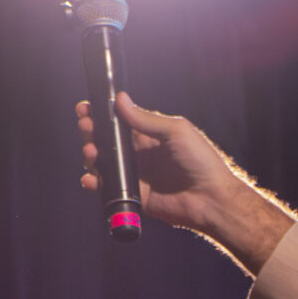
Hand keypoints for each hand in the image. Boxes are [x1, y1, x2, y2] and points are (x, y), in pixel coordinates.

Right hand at [77, 92, 293, 273]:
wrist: (211, 199)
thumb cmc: (201, 161)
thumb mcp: (175, 131)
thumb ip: (146, 119)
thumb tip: (120, 100)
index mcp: (149, 134)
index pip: (118, 121)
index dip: (100, 114)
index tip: (86, 108)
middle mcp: (139, 153)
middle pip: (105, 140)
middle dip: (90, 132)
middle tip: (87, 128)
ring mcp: (135, 174)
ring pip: (102, 163)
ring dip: (91, 155)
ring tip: (92, 152)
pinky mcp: (134, 195)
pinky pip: (109, 188)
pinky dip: (95, 182)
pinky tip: (91, 178)